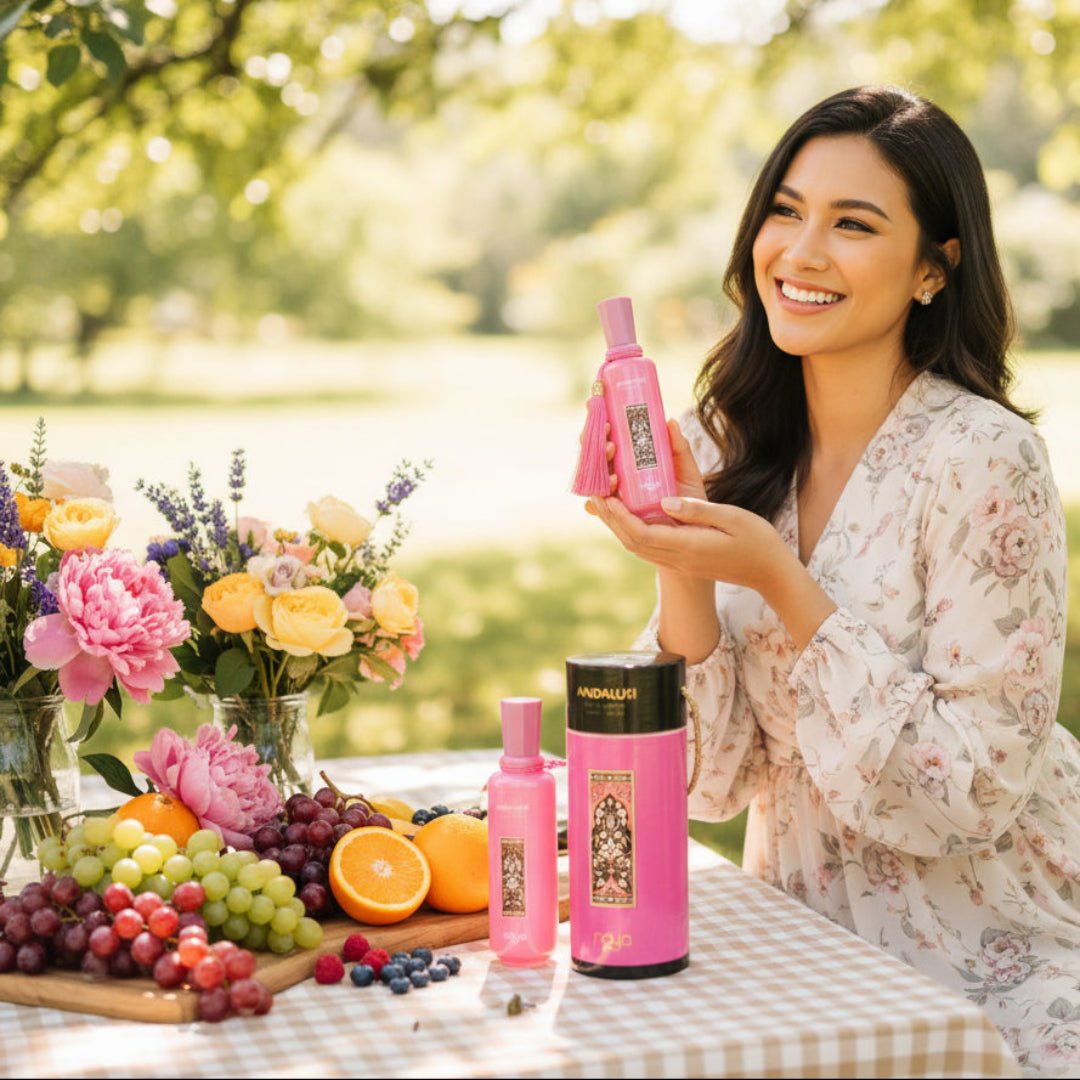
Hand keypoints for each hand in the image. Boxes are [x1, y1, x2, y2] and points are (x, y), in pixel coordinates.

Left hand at [586, 491, 789, 592]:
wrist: (770, 573)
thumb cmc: (757, 542)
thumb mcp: (731, 518)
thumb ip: (697, 510)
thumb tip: (666, 501)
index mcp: (688, 547)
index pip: (643, 534)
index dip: (620, 517)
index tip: (607, 497)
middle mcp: (678, 558)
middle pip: (633, 542)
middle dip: (611, 520)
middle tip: (595, 497)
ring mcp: (680, 563)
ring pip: (638, 547)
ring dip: (619, 527)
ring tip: (605, 504)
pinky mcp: (684, 562)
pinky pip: (650, 549)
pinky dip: (633, 533)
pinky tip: (629, 518)